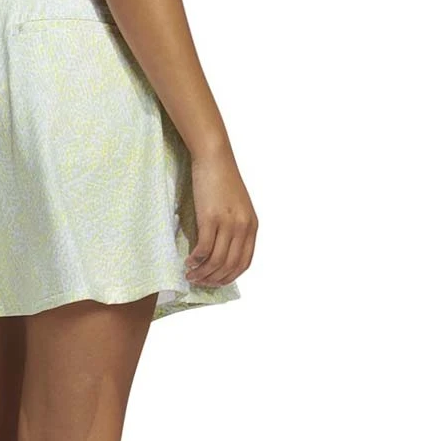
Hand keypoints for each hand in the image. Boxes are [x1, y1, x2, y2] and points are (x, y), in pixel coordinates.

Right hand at [184, 148, 257, 287]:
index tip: (215, 282)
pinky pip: (203, 249)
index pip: (244, 263)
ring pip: (216, 261)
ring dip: (202, 273)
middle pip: (229, 265)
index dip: (229, 277)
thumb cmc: (222, 181)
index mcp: (251, 226)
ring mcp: (227, 224)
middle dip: (213, 279)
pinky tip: (188, 261)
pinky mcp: (210, 219)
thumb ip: (234, 228)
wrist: (215, 159)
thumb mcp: (236, 207)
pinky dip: (195, 260)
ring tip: (190, 275)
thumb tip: (220, 251)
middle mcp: (242, 227)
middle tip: (199, 282)